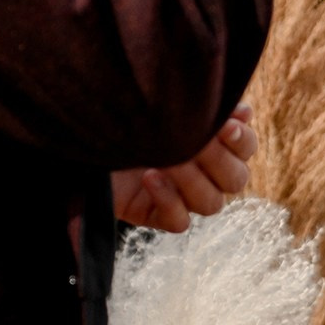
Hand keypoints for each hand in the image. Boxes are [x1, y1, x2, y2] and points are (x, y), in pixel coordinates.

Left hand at [111, 106, 257, 233]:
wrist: (78, 132)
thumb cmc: (124, 108)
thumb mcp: (161, 102)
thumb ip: (201, 105)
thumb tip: (244, 112)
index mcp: (211, 144)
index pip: (245, 149)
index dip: (242, 141)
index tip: (227, 125)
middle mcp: (200, 173)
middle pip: (236, 180)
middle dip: (219, 160)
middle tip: (198, 141)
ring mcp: (179, 197)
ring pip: (211, 204)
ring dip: (193, 181)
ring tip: (168, 159)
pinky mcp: (154, 215)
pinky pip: (178, 223)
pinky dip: (169, 202)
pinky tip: (150, 178)